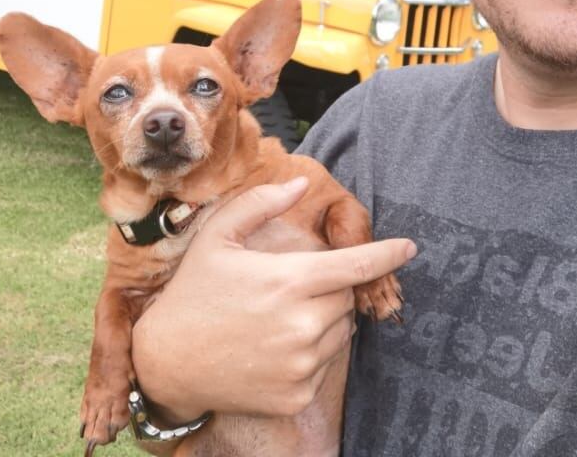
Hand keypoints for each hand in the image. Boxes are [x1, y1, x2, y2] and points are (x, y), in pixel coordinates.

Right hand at [131, 176, 416, 419]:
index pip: (357, 266)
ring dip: (323, 320)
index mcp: (289, 280)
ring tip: (277, 319)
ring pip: (340, 332)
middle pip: (346, 298)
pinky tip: (273, 348)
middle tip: (291, 288)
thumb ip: (260, 204)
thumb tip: (299, 183)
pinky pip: (324, 365)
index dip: (388, 255)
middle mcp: (303, 324)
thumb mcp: (217, 238)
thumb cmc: (193, 293)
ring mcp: (301, 364)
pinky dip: (310, 354)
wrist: (165, 362)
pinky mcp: (297, 394)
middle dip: (331, 288)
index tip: (411, 248)